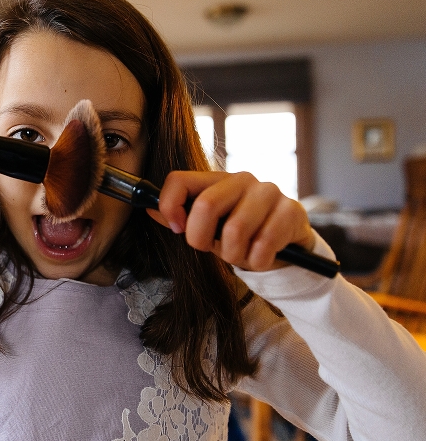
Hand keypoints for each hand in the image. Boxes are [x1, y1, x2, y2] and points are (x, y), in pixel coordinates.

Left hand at [147, 171, 314, 271]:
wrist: (286, 244)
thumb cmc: (242, 234)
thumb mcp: (208, 228)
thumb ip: (181, 217)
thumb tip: (148, 208)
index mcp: (216, 180)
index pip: (178, 179)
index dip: (169, 205)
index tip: (176, 228)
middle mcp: (242, 179)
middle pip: (206, 205)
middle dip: (202, 238)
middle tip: (212, 248)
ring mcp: (269, 192)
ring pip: (236, 230)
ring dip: (234, 254)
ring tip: (242, 253)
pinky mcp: (292, 211)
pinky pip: (263, 246)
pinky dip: (257, 261)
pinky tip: (262, 256)